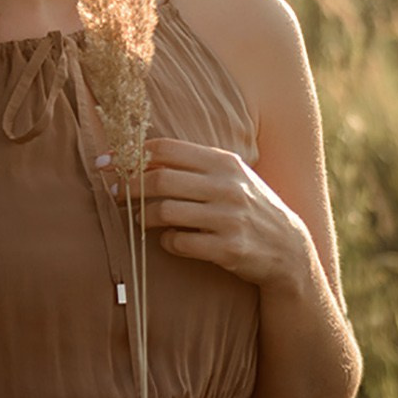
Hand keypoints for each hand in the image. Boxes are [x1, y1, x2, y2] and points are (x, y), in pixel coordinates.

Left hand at [108, 137, 311, 288]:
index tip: (109, 164)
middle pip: (161, 179)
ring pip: (166, 211)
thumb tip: (140, 155)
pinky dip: (168, 241)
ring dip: (145, 216)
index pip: (167, 149)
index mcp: (224, 162)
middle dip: (129, 186)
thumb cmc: (248, 206)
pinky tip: (170, 240)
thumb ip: (194, 165)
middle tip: (114, 194)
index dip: (132, 155)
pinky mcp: (228, 248)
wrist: (288, 248)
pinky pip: (180, 242)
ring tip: (141, 219)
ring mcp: (229, 217)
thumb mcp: (231, 176)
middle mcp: (227, 186)